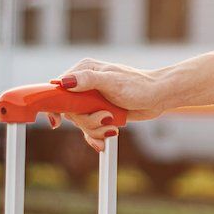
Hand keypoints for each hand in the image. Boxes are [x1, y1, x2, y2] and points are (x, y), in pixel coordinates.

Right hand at [49, 58, 168, 151]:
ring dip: (96, 129)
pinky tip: (103, 142)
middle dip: (86, 120)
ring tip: (113, 124)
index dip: (55, 106)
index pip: (59, 89)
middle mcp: (85, 85)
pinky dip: (96, 137)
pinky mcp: (100, 112)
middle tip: (106, 117)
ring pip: (80, 122)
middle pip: (70, 111)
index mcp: (84, 71)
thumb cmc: (138, 85)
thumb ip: (88, 80)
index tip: (57, 121)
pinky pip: (90, 129)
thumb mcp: (111, 81)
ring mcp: (92, 100)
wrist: (158, 97)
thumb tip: (64, 82)